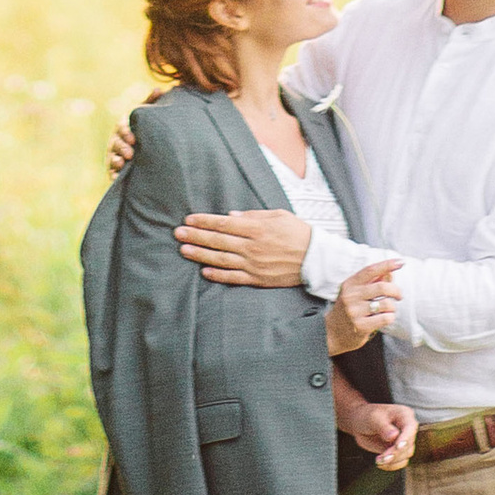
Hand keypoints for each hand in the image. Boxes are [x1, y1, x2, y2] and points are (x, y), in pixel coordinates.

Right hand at [103, 92, 163, 180]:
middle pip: (115, 142)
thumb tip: (159, 89)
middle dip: (121, 147)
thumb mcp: (145, 116)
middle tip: (130, 153)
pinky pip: (111, 172)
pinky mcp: (114, 169)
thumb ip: (150, 102)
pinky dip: (114, 174)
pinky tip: (118, 176)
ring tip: (123, 163)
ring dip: (116, 160)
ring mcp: (114, 154)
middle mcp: (116, 140)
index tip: (133, 139)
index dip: (125, 132)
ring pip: (112, 156)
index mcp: (123, 126)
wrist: (144, 153)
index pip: (121, 126)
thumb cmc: (144, 130)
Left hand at [176, 205, 312, 285]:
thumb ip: (254, 216)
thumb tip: (230, 217)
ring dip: (201, 255)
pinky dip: (218, 275)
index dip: (205, 222)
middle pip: (218, 241)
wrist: (316, 259)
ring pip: (221, 259)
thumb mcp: (278, 216)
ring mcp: (254, 265)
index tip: (189, 219)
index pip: (224, 224)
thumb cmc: (298, 232)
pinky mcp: (258, 279)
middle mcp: (253, 247)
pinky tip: (204, 271)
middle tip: (178, 233)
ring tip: (184, 250)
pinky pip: (234, 278)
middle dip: (196, 236)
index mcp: (257, 229)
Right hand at [323, 258, 402, 352]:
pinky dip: (390, 317)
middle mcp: (351, 296)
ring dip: (392, 307)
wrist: (333, 333)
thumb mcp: (356, 291)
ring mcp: (355, 312)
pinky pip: (386, 318)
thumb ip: (372, 281)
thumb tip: (390, 272)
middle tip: (399, 296)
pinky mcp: (361, 326)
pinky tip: (385, 318)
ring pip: (386, 304)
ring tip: (388, 310)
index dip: (387, 265)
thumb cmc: (349, 309)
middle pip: (382, 287)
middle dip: (396, 290)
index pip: (370, 270)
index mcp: (350, 284)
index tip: (401, 262)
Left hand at [334, 389, 416, 472]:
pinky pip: (400, 462)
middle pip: (409, 445)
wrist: (360, 423)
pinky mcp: (399, 451)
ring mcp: (404, 440)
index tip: (398, 447)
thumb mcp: (373, 418)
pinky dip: (391, 465)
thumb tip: (394, 436)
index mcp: (404, 415)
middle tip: (382, 458)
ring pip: (406, 455)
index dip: (406, 438)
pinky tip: (380, 463)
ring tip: (378, 460)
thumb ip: (383, 427)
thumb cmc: (367, 416)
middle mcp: (407, 428)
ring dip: (392, 461)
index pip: (410, 428)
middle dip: (395, 453)